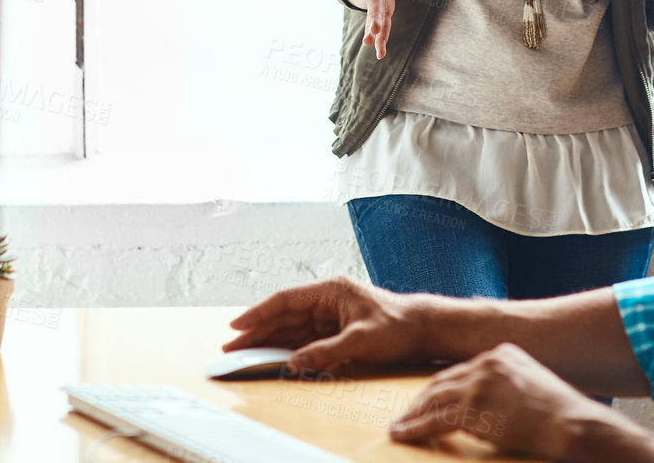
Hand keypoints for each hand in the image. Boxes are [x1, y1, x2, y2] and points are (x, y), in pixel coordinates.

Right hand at [222, 275, 429, 373]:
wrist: (422, 328)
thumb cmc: (397, 327)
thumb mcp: (362, 340)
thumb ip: (326, 351)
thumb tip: (294, 363)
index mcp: (330, 290)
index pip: (285, 299)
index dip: (258, 313)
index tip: (236, 325)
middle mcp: (326, 298)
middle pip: (283, 315)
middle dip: (257, 331)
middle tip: (232, 347)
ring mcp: (329, 312)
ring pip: (291, 327)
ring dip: (268, 340)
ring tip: (244, 353)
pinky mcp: (334, 327)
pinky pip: (303, 337)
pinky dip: (287, 347)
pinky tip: (271, 356)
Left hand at [389, 342, 612, 457]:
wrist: (570, 422)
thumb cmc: (559, 413)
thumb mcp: (532, 385)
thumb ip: (508, 386)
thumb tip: (491, 404)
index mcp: (501, 354)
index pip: (461, 369)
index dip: (442, 386)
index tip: (428, 396)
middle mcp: (487, 362)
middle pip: (442, 379)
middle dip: (422, 398)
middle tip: (406, 411)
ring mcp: (479, 383)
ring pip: (434, 398)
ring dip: (413, 413)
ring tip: (400, 424)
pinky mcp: (473, 407)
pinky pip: (436, 419)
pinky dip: (415, 427)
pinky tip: (402, 432)